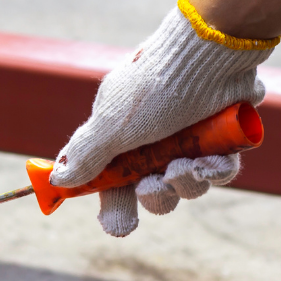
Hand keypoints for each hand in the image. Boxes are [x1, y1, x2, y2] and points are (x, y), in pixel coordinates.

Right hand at [53, 0, 276, 235]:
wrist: (207, 54)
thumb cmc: (153, 88)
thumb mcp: (111, 124)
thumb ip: (84, 154)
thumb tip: (57, 179)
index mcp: (122, 136)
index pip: (113, 180)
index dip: (116, 205)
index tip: (120, 226)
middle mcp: (155, 139)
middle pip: (153, 190)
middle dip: (156, 197)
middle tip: (156, 186)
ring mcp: (191, 138)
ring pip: (188, 185)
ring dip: (186, 183)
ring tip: (186, 164)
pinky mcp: (224, 136)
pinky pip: (221, 171)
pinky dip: (217, 171)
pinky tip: (213, 160)